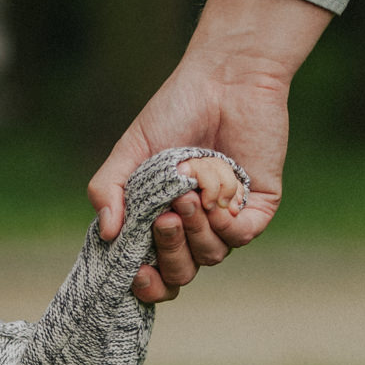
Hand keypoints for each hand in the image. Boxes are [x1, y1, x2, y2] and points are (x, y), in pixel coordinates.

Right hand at [88, 0, 331, 303]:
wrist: (225, 80)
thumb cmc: (175, 111)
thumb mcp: (130, 151)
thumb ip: (108, 190)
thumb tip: (107, 234)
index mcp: (160, 219)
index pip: (153, 271)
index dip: (146, 284)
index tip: (136, 275)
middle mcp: (194, 226)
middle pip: (181, 273)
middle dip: (170, 254)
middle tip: (165, 219)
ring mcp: (226, 219)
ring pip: (211, 256)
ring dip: (196, 231)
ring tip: (189, 195)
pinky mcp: (258, 206)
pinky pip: (241, 237)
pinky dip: (226, 224)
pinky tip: (215, 199)